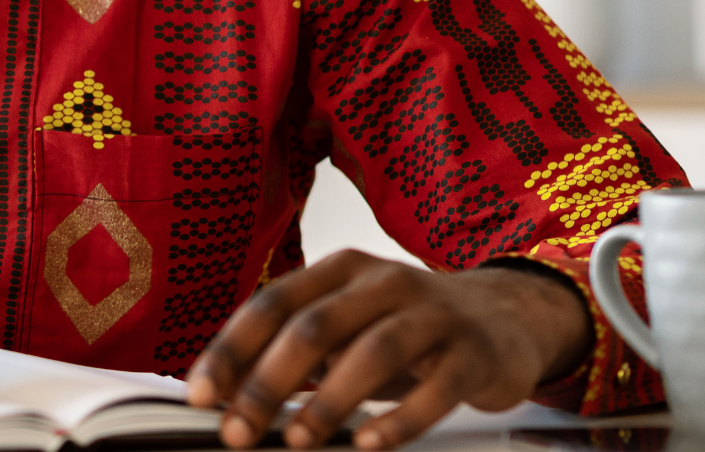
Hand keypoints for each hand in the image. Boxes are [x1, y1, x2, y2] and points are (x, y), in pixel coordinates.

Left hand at [185, 250, 590, 449]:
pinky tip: (368, 443)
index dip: (232, 349)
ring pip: (372, 351)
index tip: (201, 394)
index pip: (272, 304)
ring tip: (298, 439)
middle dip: (268, 382)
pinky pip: (436, 386)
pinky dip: (399, 417)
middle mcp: (383, 282)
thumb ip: (296, 353)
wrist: (503, 318)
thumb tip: (226, 395)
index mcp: (340, 270)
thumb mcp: (348, 326)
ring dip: (329, 400)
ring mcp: (432, 314)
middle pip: (314, 327)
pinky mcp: (473, 351)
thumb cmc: (405, 328)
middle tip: (238, 430)